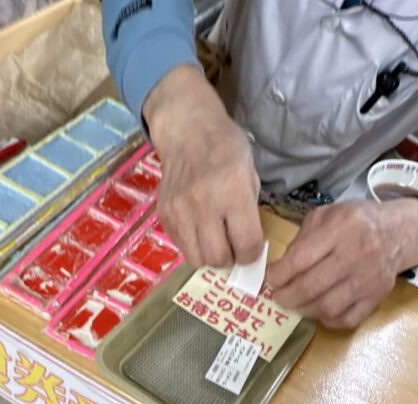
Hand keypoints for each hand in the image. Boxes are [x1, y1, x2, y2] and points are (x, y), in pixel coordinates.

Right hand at [143, 66, 263, 267]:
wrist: (187, 130)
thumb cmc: (225, 149)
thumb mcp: (249, 173)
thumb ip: (250, 211)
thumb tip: (248, 246)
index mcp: (232, 191)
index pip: (246, 244)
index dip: (252, 254)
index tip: (251, 248)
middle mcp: (204, 204)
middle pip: (218, 258)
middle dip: (230, 258)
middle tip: (233, 246)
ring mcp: (180, 211)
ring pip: (196, 258)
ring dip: (209, 255)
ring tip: (215, 240)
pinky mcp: (164, 214)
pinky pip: (181, 246)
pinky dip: (193, 244)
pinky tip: (199, 228)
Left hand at [266, 199, 417, 328]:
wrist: (400, 232)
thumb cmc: (356, 222)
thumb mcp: (327, 215)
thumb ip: (302, 238)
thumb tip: (281, 268)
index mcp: (341, 228)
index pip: (300, 259)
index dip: (278, 274)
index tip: (270, 279)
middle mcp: (357, 254)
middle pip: (310, 287)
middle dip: (286, 296)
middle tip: (278, 296)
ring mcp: (369, 279)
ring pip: (326, 307)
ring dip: (304, 310)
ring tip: (296, 303)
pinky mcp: (377, 296)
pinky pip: (347, 319)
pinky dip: (328, 320)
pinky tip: (320, 309)